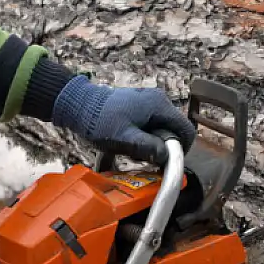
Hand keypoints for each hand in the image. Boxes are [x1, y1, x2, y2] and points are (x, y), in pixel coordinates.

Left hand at [50, 75, 197, 164]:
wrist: (77, 105)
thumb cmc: (100, 122)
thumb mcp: (125, 139)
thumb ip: (148, 148)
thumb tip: (168, 157)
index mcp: (159, 105)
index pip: (185, 130)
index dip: (180, 149)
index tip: (166, 162)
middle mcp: (157, 100)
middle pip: (172, 130)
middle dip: (161, 147)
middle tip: (143, 158)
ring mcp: (147, 102)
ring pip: (160, 129)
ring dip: (150, 144)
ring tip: (130, 150)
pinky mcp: (138, 106)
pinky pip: (149, 126)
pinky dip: (142, 137)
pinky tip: (127, 144)